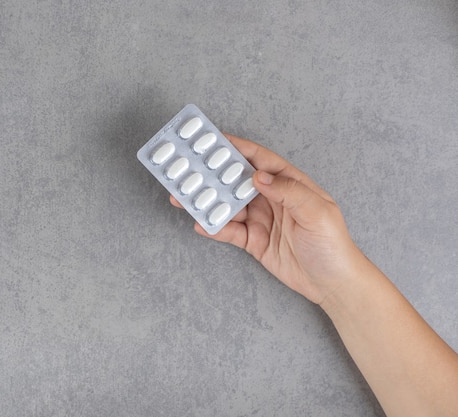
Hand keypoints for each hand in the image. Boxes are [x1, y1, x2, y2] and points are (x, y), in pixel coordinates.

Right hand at [171, 134, 364, 303]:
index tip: (215, 141)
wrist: (332, 284)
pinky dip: (214, 227)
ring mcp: (261, 220)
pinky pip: (229, 231)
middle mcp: (273, 199)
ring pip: (229, 206)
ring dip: (208, 202)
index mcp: (290, 184)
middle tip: (190, 169)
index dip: (238, 148)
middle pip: (238, 182)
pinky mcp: (253, 241)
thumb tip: (259, 175)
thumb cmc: (333, 245)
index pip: (260, 160)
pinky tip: (200, 224)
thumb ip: (289, 191)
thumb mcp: (317, 213)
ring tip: (185, 198)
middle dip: (214, 175)